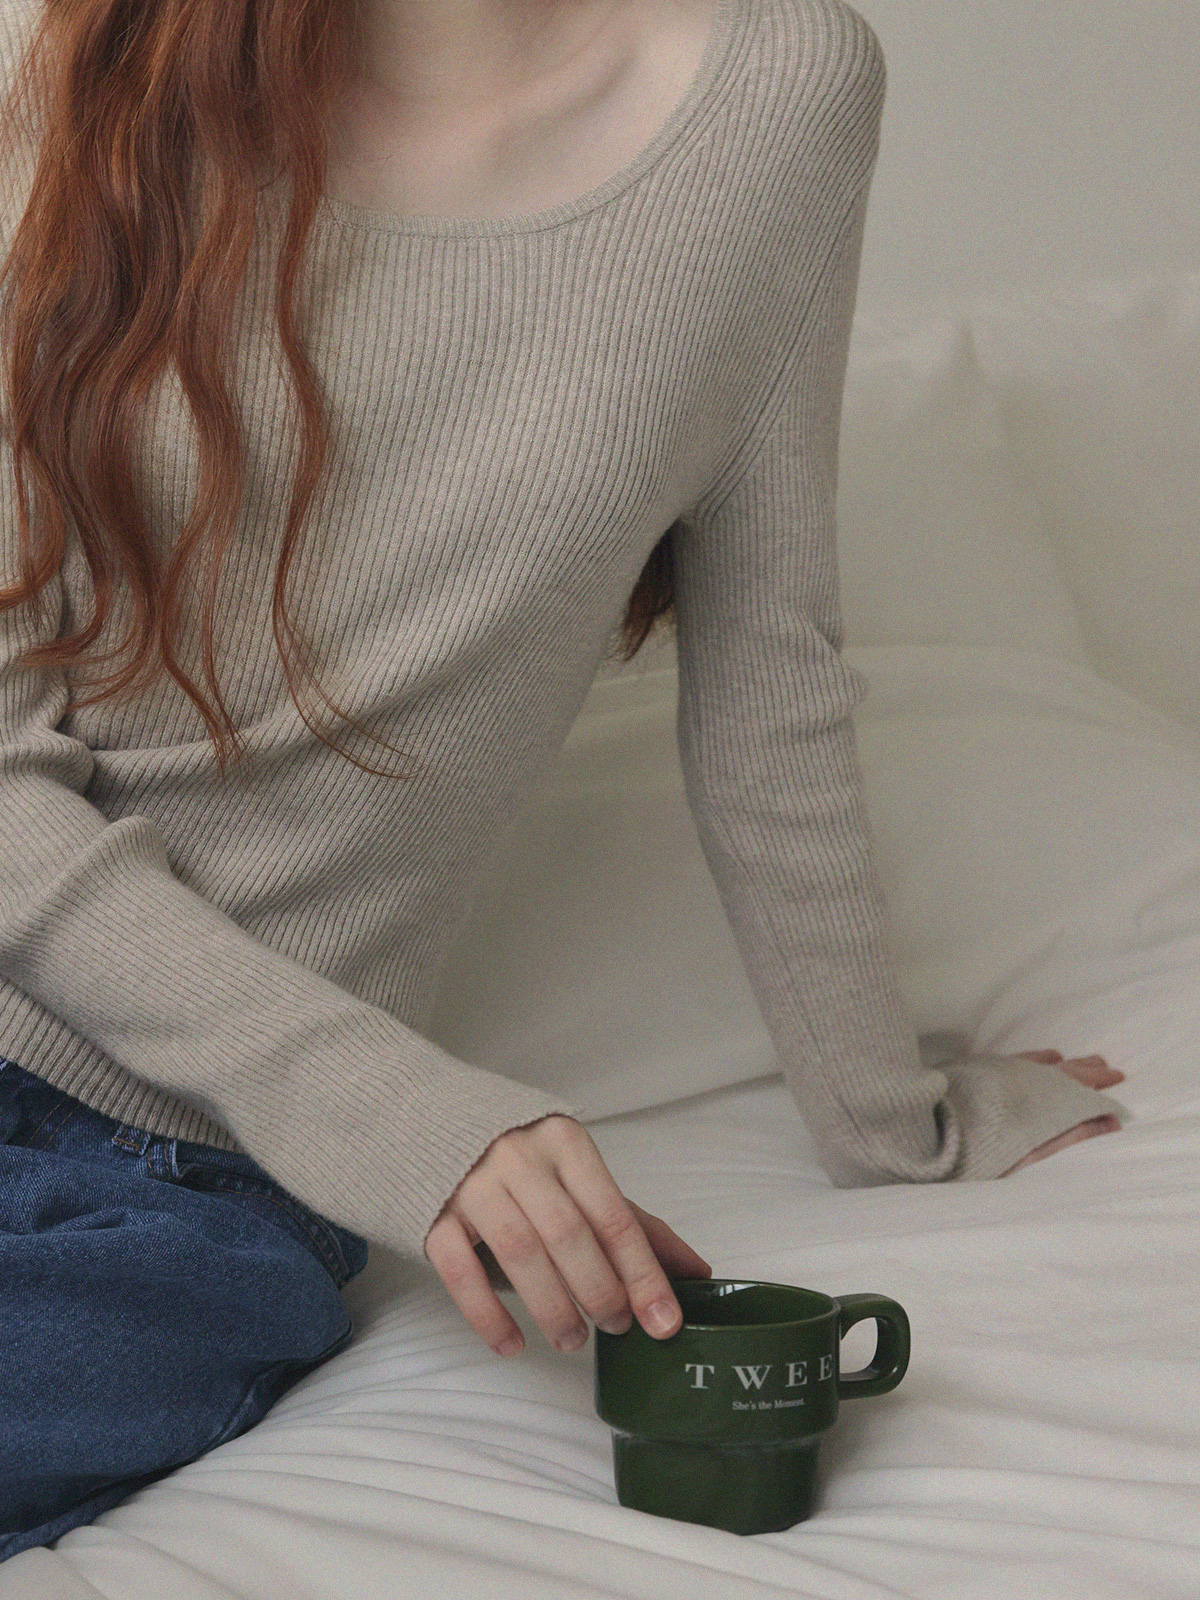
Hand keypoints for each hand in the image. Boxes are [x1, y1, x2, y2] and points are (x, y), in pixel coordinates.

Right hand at [424, 1114, 712, 1357]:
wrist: (431, 1122)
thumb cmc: (521, 1158)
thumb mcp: (579, 1177)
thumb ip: (633, 1224)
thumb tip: (696, 1273)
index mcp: (564, 1142)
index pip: (613, 1215)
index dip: (643, 1273)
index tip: (663, 1321)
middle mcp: (519, 1157)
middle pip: (568, 1234)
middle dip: (599, 1290)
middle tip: (615, 1326)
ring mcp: (471, 1184)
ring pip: (519, 1253)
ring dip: (552, 1306)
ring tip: (572, 1338)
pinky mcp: (433, 1214)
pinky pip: (461, 1271)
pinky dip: (489, 1315)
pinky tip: (513, 1344)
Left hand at [999, 1050, 1124, 1174]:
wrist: (940, 1130)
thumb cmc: (991, 1151)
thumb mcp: (1038, 1153)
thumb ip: (1075, 1136)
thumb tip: (1112, 1121)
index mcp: (1048, 1103)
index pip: (1084, 1097)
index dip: (1103, 1096)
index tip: (1120, 1092)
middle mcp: (1034, 1082)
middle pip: (1069, 1075)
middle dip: (1092, 1074)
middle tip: (1110, 1071)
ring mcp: (1011, 1073)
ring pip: (1050, 1064)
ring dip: (1071, 1064)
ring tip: (1087, 1062)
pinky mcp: (989, 1069)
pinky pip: (1025, 1058)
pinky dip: (1042, 1057)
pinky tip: (1049, 1056)